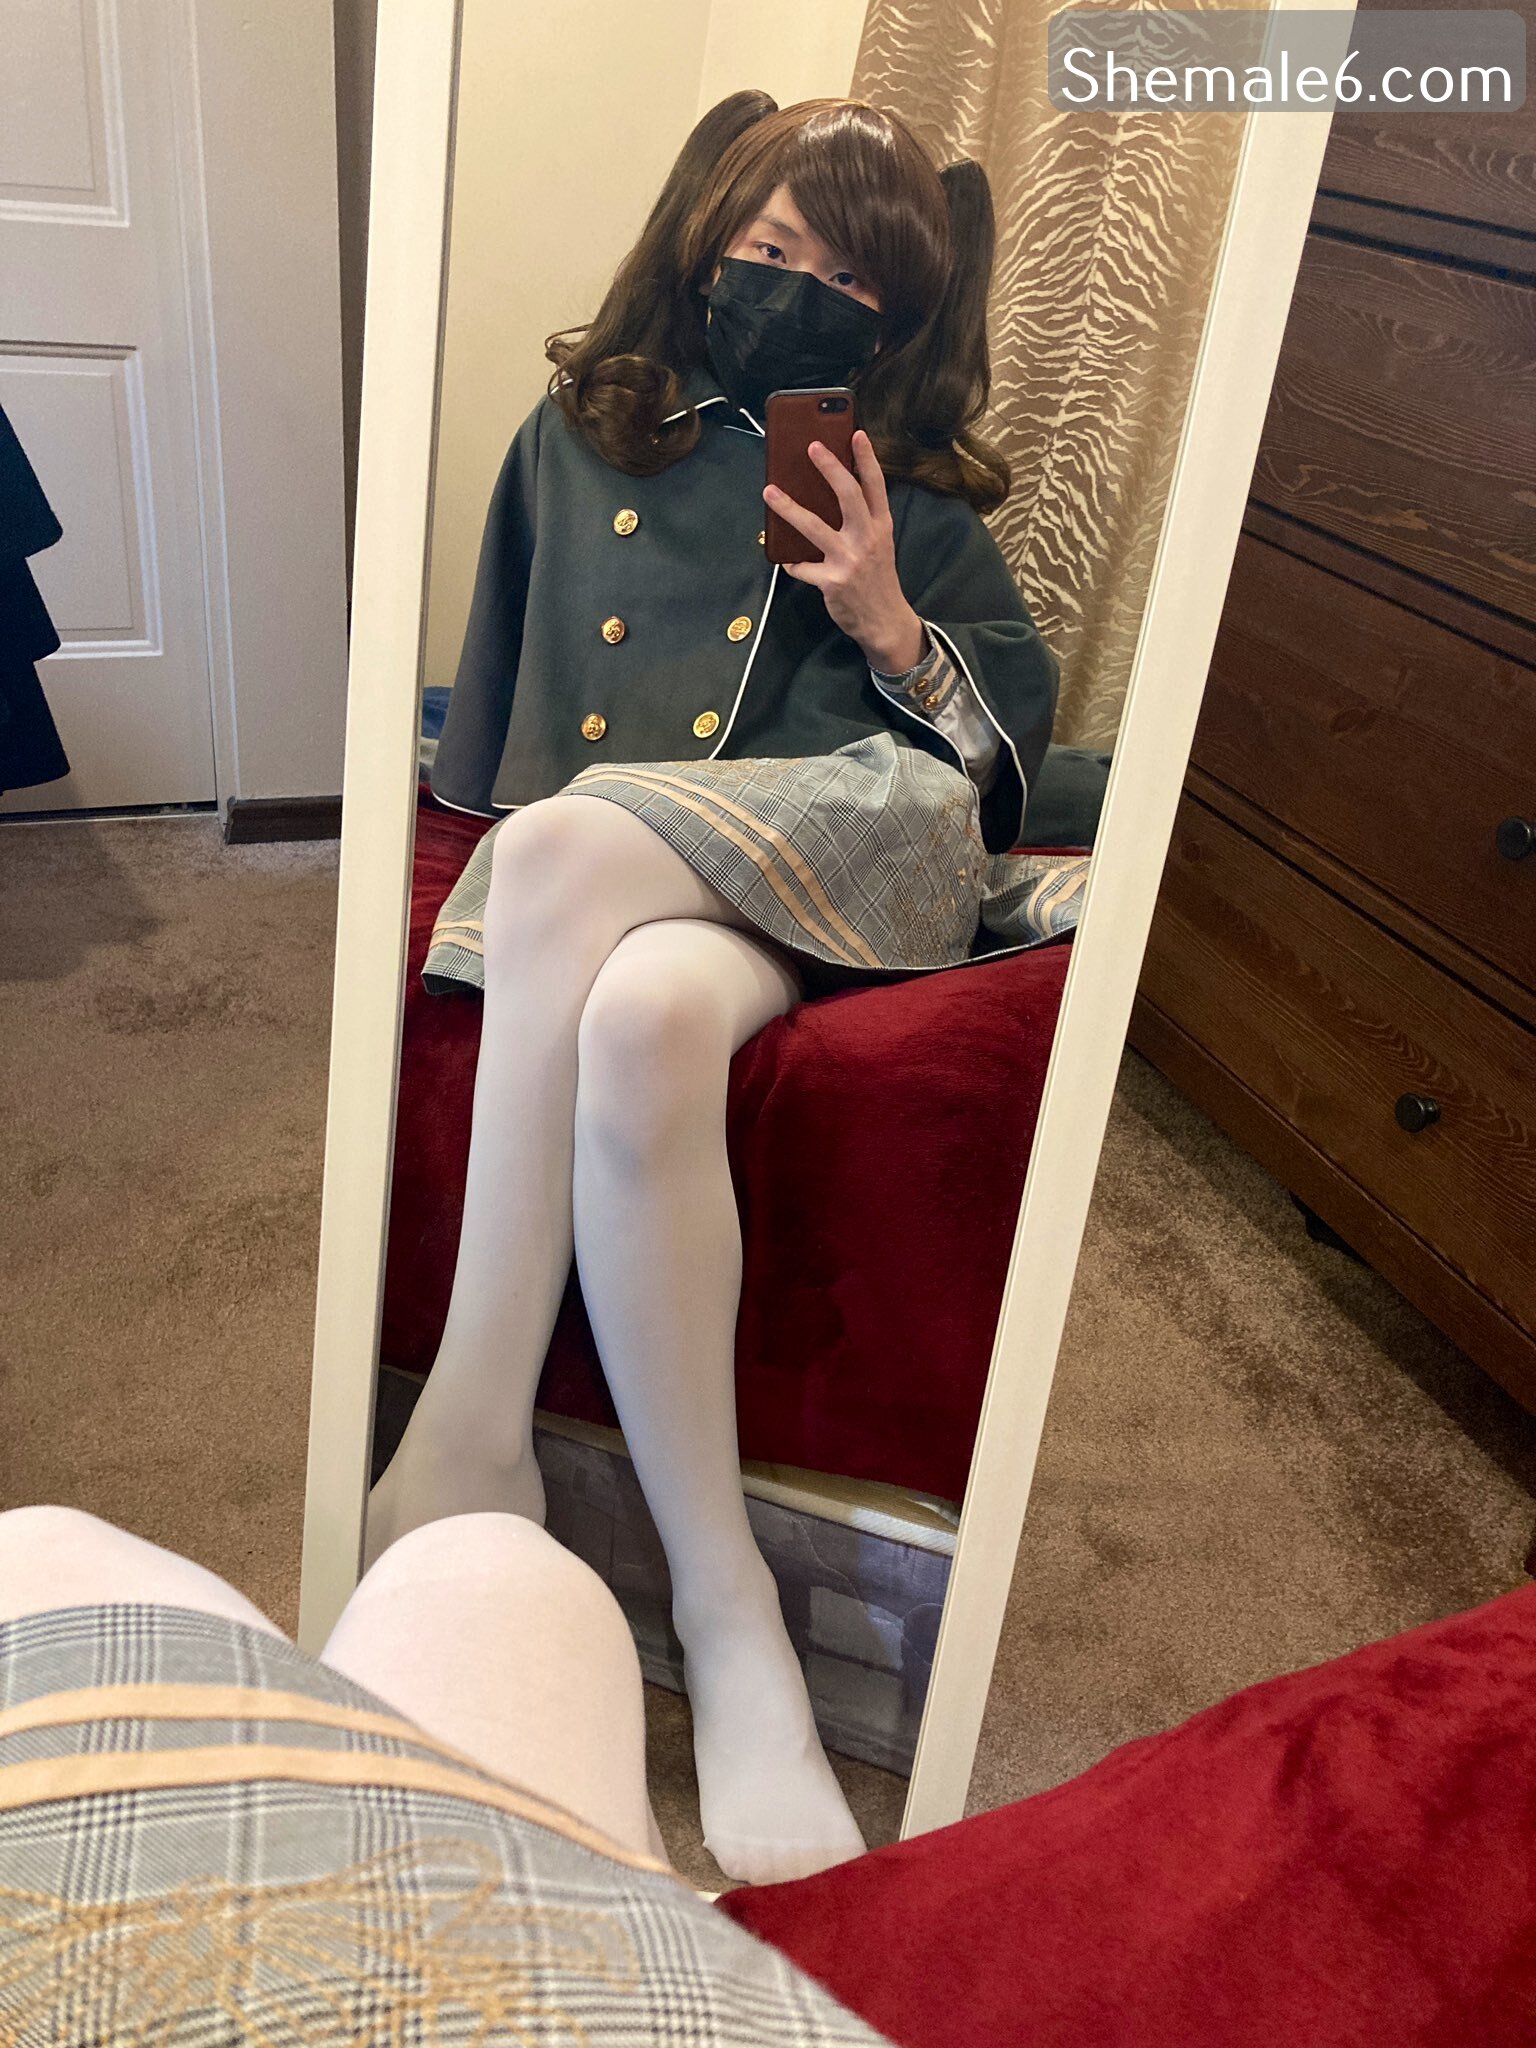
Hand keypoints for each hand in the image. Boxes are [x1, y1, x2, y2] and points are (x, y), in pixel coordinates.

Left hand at [764, 430, 924, 673]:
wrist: (885, 622)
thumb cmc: (877, 580)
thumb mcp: (879, 546)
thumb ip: (860, 523)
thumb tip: (826, 498)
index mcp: (881, 526)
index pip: (876, 486)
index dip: (867, 459)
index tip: (856, 433)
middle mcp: (867, 538)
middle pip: (848, 495)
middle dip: (830, 468)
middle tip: (812, 446)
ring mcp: (849, 559)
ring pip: (814, 526)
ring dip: (788, 508)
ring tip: (769, 491)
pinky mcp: (832, 581)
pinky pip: (803, 566)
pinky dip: (792, 563)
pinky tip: (787, 561)